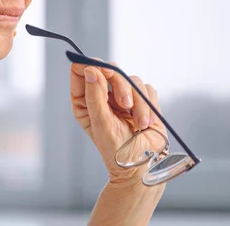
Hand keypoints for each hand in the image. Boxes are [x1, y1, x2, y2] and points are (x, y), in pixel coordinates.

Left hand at [70, 59, 167, 184]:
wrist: (142, 165)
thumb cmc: (116, 150)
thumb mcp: (101, 123)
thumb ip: (95, 95)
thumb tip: (90, 69)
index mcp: (85, 100)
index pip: (81, 71)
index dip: (88, 64)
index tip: (98, 68)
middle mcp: (103, 95)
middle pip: (110, 70)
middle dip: (120, 85)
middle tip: (124, 104)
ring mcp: (124, 96)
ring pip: (132, 79)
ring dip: (138, 102)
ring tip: (139, 124)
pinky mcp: (143, 100)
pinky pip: (148, 89)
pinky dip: (148, 106)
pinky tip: (145, 124)